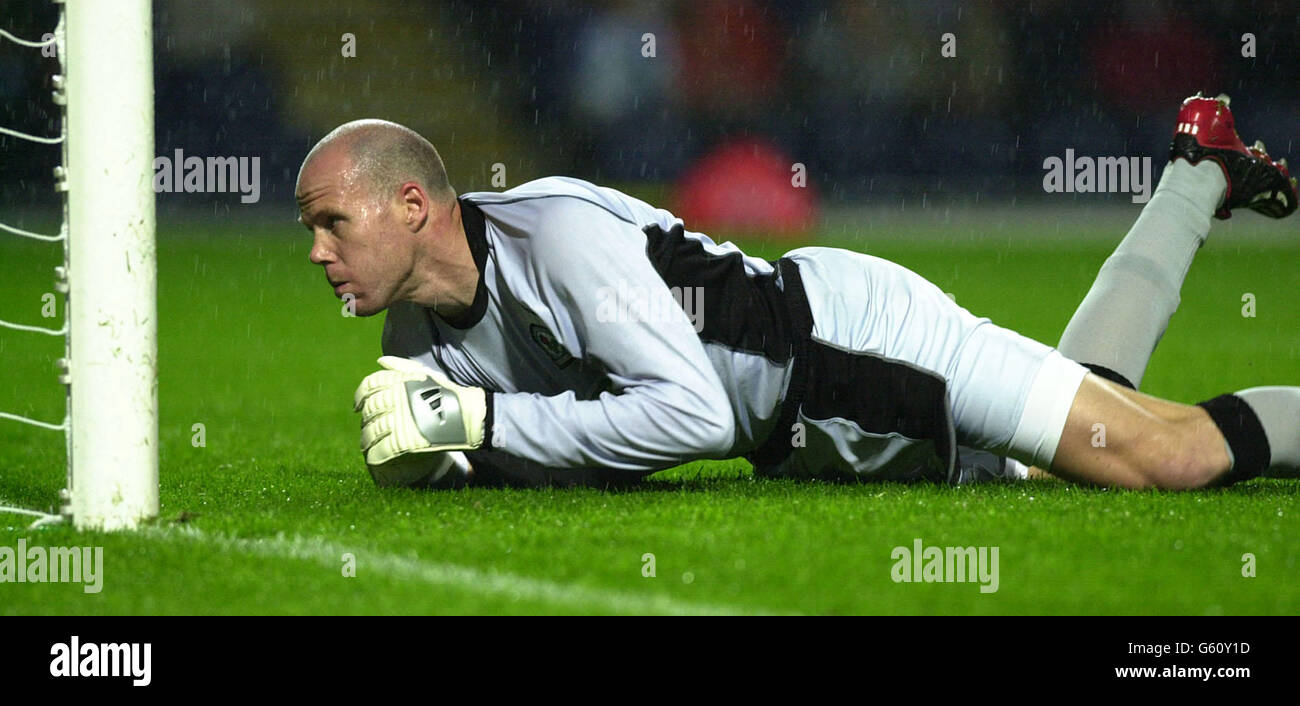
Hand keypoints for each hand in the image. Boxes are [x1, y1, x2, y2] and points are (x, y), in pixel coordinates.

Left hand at [353, 356, 487, 467]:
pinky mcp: (405, 441)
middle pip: (369, 411)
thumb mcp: (425, 374)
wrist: (467, 415)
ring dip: (366, 440)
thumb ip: (401, 366)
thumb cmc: (447, 393)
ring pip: (372, 432)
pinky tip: (374, 457)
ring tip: (367, 445)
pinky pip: (381, 450)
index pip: (369, 386)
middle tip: (366, 428)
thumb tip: (380, 361)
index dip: (359, 397)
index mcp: (399, 381)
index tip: (357, 407)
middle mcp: (396, 399)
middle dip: (365, 421)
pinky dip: (375, 455)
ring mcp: (400, 421)